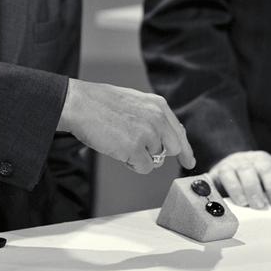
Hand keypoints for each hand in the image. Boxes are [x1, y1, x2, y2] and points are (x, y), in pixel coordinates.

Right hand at [58, 78, 195, 173]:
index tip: (189, 161)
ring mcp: (148, 134)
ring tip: (120, 142)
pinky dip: (131, 164)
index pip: (179, 132)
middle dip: (158, 154)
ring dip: (140, 157)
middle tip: (139, 151)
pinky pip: (144, 168)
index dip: (185, 149)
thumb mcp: (135, 102)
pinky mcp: (136, 149)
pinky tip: (119, 151)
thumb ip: (153, 117)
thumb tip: (163, 137)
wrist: (80, 105)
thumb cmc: (101, 103)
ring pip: (156, 160)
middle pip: (172, 149)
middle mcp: (158, 119)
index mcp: (158, 106)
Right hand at [207, 150, 270, 209]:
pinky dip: (220, 189)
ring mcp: (230, 166)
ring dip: (239, 190)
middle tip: (262, 207)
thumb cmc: (260, 173)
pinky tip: (226, 200)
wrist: (233, 163)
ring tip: (246, 204)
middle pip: (251, 172)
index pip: (270, 170)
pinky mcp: (215, 174)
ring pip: (233, 174)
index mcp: (264, 161)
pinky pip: (215, 179)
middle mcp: (246, 161)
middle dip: (257, 189)